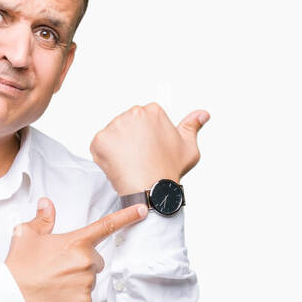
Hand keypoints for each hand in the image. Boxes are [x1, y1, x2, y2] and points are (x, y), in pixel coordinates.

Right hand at [4, 197, 149, 301]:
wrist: (11, 295)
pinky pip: (84, 298)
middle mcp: (85, 261)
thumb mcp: (26, 234)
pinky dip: (73, 297)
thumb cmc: (18, 264)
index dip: (127, 217)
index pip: (106, 226)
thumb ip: (42, 219)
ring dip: (77, 280)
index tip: (142, 210)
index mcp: (75, 242)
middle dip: (82, 262)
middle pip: (95, 260)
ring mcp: (86, 283)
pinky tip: (57, 295)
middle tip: (59, 268)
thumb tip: (47, 204)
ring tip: (54, 282)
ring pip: (89, 279)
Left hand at [90, 103, 209, 195]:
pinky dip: (106, 157)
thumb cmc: (168, 170)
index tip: (149, 148)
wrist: (151, 189)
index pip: (143, 118)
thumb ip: (192, 126)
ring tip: (130, 163)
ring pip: (113, 135)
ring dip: (118, 148)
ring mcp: (115, 126)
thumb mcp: (188, 147)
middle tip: (140, 158)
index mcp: (153, 111)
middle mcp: (133, 113)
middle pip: (127, 124)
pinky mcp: (101, 140)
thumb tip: (202, 114)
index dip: (146, 135)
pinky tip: (119, 166)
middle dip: (131, 139)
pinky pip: (100, 146)